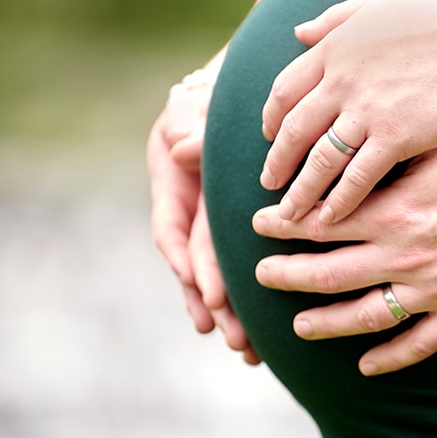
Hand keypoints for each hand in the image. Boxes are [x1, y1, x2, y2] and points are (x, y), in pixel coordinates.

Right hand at [149, 80, 259, 364]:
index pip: (174, 230)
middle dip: (215, 304)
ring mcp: (215, 220)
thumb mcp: (197, 100)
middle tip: (234, 340)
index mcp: (172, 182)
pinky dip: (250, 296)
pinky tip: (264, 333)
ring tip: (249, 352)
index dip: (188, 262)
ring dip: (232, 313)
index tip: (203, 291)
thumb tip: (180, 149)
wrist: (246, 85)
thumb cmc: (216, 87)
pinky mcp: (243, 227)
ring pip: (222, 273)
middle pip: (199, 265)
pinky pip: (245, 264)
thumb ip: (189, 122)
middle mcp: (190, 208)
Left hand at [251, 119, 436, 374]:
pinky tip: (367, 367)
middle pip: (329, 273)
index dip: (285, 224)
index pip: (322, 221)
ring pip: (366, 316)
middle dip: (288, 275)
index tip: (260, 224)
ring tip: (299, 327)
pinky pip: (421, 343)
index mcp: (396, 210)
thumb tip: (359, 144)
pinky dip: (391, 358)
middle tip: (261, 276)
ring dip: (326, 323)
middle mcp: (406, 254)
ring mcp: (435, 288)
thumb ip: (396, 151)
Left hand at [258, 0, 436, 224]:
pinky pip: (357, 177)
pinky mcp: (395, 137)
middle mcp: (341, 82)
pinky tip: (330, 219)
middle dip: (278, 161)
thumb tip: (299, 32)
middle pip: (294, 130)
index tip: (269, 136)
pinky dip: (340, 200)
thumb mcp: (377, 4)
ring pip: (319, 160)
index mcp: (335, 50)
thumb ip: (335, 19)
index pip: (286, 89)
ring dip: (301, 190)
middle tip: (269, 183)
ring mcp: (366, 112)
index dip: (272, 117)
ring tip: (289, 214)